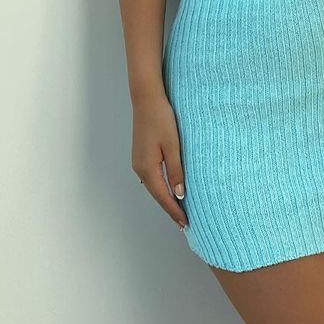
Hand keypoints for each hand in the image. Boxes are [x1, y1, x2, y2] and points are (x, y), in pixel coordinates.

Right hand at [131, 92, 187, 228]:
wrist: (146, 100)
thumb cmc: (161, 119)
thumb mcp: (173, 146)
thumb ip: (176, 171)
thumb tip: (180, 194)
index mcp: (148, 168)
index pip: (163, 196)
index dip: (174, 210)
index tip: (185, 223)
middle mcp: (139, 168)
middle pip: (156, 194)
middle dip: (170, 208)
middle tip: (184, 223)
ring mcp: (138, 162)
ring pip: (153, 186)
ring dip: (165, 198)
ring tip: (178, 210)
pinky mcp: (140, 155)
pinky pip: (151, 178)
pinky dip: (160, 187)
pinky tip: (168, 190)